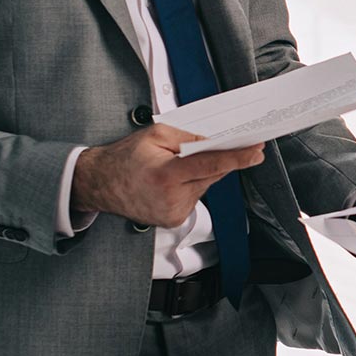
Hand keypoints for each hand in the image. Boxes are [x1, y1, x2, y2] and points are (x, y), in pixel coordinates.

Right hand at [71, 124, 264, 228]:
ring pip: (204, 186)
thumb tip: (215, 140)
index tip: (256, 151)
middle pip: (211, 175)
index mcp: (166, 175)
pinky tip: (172, 181)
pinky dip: (190, 186)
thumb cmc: (124, 158)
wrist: (99, 184)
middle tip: (215, 147)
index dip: (237, 157)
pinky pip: (194, 197)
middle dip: (218, 159)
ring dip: (200, 173)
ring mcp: (174, 213)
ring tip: (174, 166)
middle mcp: (172, 199)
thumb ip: (188, 136)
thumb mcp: (155, 134)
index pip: (210, 164)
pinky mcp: (174, 221)